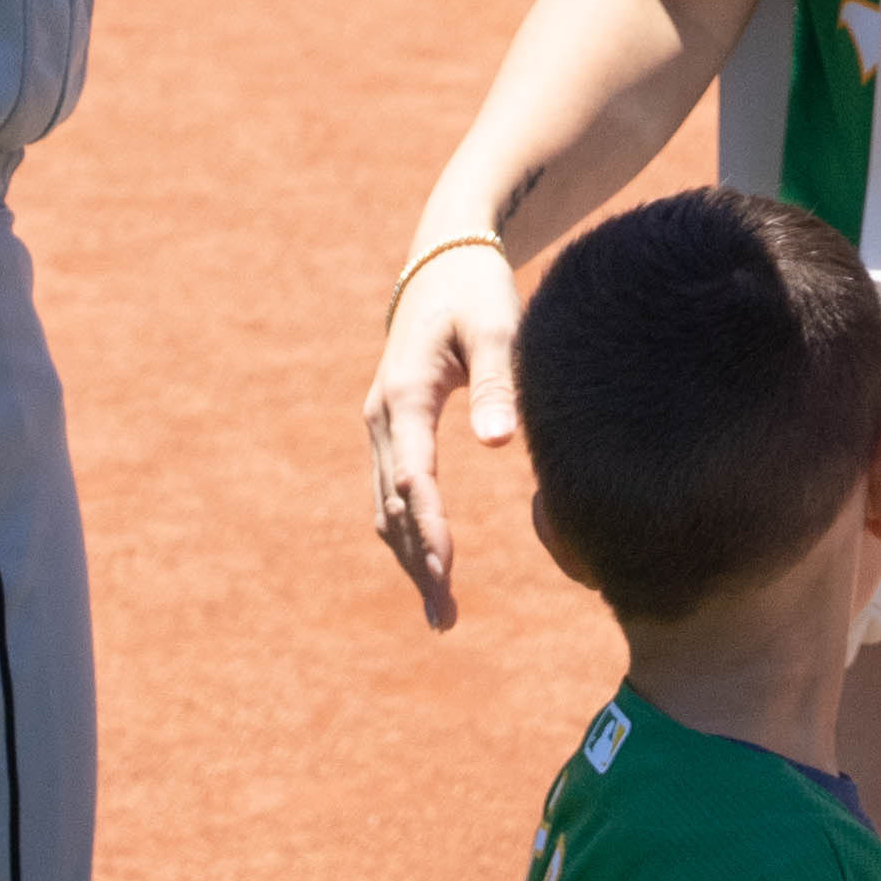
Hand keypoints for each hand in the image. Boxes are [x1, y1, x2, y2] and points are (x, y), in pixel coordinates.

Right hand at [362, 240, 524, 630]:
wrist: (444, 261)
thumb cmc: (476, 291)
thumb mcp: (496, 326)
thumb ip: (498, 384)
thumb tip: (499, 444)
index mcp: (404, 395)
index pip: (413, 478)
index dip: (429, 527)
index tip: (446, 572)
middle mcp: (382, 417)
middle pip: (393, 506)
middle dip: (418, 562)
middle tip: (445, 618)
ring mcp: (382, 426)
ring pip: (386, 508)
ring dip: (409, 559)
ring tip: (442, 615)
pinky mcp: (393, 431)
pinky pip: (391, 495)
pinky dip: (407, 536)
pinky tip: (430, 570)